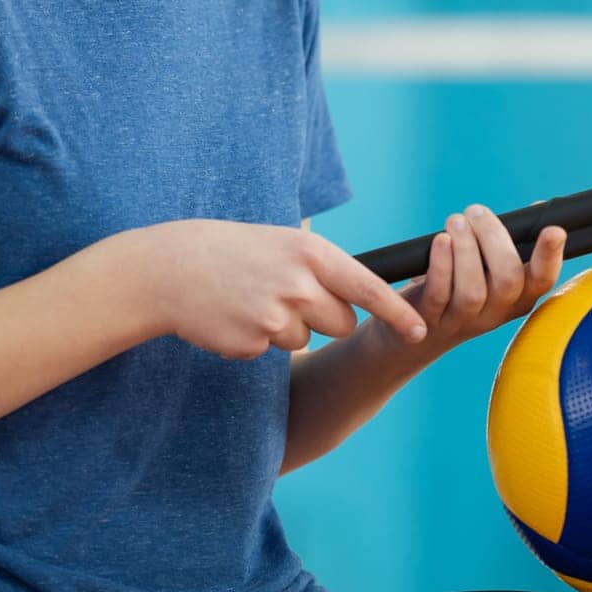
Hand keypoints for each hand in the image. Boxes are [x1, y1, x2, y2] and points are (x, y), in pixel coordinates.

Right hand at [128, 218, 428, 358]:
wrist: (172, 268)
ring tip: (254, 300)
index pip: (368, 287)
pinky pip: (273, 350)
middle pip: (342, 323)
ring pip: (306, 339)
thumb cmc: (231, 251)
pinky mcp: (255, 342)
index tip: (419, 330)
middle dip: (326, 319)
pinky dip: (258, 338)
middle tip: (290, 296)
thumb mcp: (282, 242)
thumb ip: (318, 265)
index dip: (397, 312)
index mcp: (312, 252)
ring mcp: (277, 316)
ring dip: (287, 328)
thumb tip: (358, 289)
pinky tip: (235, 315)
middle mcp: (300, 284)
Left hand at [374, 203, 567, 354]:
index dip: (551, 257)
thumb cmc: (459, 285)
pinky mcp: (430, 319)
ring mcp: (463, 320)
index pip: (543, 280)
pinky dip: (441, 264)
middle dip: (494, 238)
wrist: (413, 333)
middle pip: (508, 281)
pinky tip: (440, 240)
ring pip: (472, 291)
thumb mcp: (488, 269)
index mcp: (518, 297)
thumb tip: (537, 210)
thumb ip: (510, 243)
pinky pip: (439, 294)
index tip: (553, 230)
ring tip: (456, 220)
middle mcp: (496, 313)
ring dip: (465, 249)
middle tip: (476, 211)